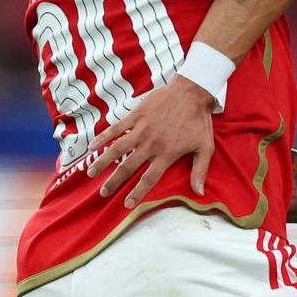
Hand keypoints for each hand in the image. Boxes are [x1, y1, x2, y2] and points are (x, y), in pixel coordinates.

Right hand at [85, 76, 216, 205]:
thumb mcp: (205, 148)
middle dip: (114, 182)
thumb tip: (200, 192)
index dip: (137, 192)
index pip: (149, 178)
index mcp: (167, 154)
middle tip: (103, 193)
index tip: (127, 204)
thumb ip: (200, 171)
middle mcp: (151, 144)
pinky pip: (116, 128)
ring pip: (117, 149)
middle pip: (128, 167)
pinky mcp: (136, 115)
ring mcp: (141, 129)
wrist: (192, 92)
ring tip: (91, 173)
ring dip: (102, 162)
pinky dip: (103, 137)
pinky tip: (91, 146)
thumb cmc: (199, 121)